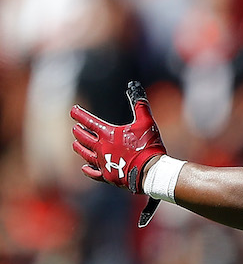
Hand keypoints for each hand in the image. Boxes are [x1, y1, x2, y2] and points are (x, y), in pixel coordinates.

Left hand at [72, 83, 167, 228]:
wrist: (150, 170)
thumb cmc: (148, 145)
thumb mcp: (146, 122)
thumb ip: (140, 105)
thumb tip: (134, 88)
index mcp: (108, 134)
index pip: (88, 121)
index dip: (79, 115)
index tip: (73, 110)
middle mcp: (101, 147)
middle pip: (84, 138)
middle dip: (78, 131)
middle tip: (75, 128)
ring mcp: (102, 162)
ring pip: (85, 154)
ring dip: (79, 147)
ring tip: (75, 144)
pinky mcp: (107, 175)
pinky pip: (92, 172)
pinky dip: (87, 169)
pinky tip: (84, 167)